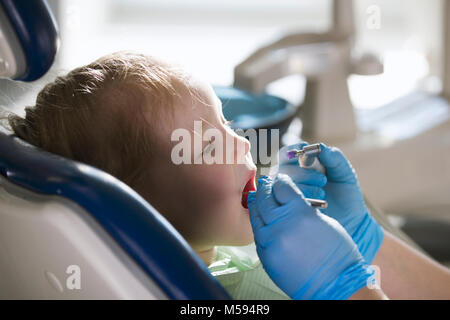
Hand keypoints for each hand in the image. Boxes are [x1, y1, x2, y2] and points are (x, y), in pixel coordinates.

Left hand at [247, 174, 373, 299]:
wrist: (335, 287)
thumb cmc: (337, 255)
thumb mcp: (325, 222)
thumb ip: (304, 210)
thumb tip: (289, 202)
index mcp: (300, 213)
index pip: (281, 187)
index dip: (280, 181)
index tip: (279, 180)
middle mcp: (281, 225)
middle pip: (265, 199)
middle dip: (264, 189)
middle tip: (264, 184)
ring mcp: (270, 242)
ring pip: (256, 217)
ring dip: (257, 205)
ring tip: (258, 199)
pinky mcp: (265, 257)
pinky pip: (258, 236)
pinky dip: (259, 225)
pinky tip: (262, 222)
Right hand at [279, 142, 383, 262]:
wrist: (352, 220)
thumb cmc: (346, 194)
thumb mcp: (345, 173)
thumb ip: (334, 158)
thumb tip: (320, 147)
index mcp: (300, 165)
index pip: (287, 153)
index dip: (294, 150)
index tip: (308, 153)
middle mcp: (289, 179)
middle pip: (283, 169)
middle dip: (303, 173)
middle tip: (322, 180)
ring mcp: (286, 195)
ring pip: (282, 186)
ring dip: (302, 187)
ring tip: (321, 193)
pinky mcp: (287, 211)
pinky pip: (285, 203)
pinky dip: (301, 200)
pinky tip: (316, 204)